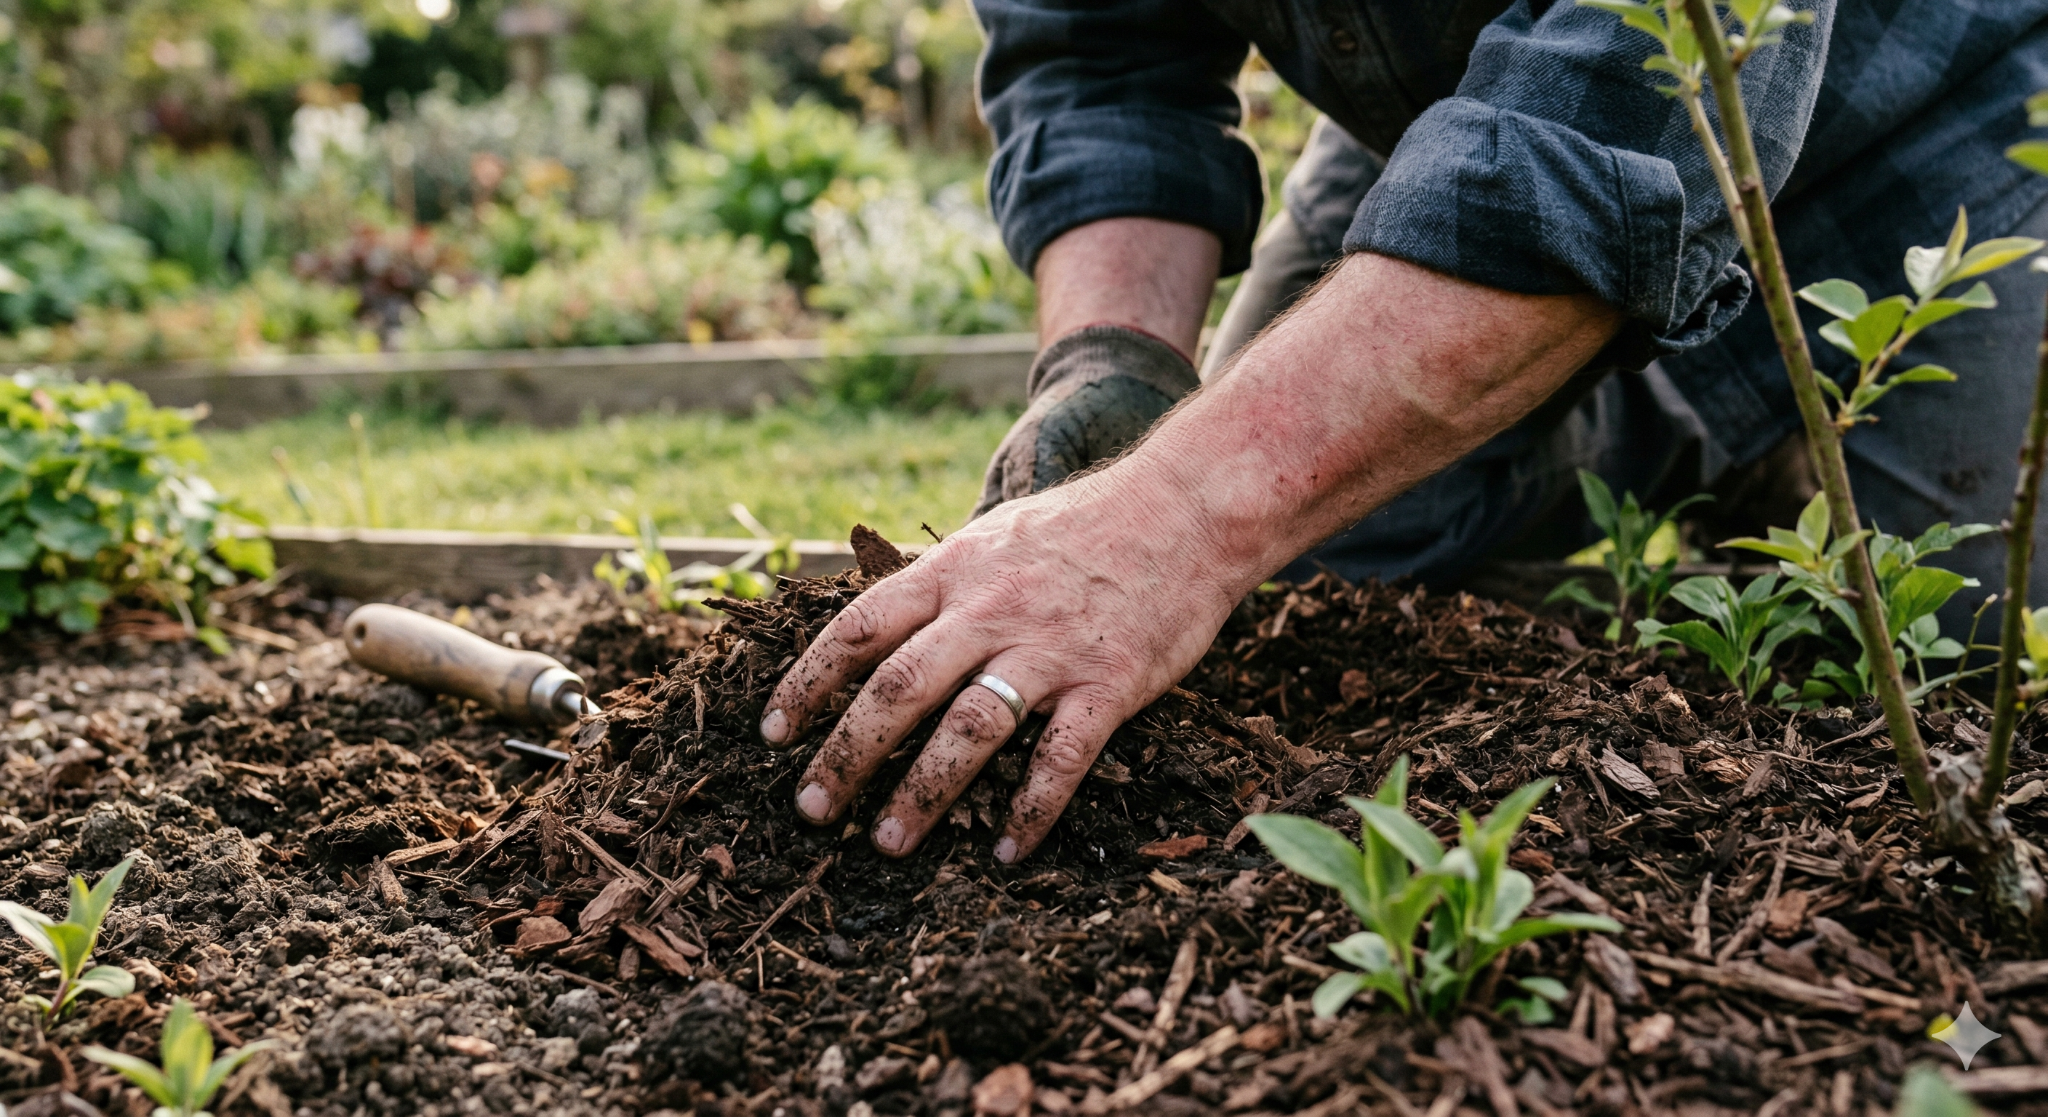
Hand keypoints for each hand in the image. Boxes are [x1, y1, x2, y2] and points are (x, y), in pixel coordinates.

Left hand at [762, 251, 1622, 863]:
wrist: (1188, 507)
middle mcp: (990, 610)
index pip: (859, 629)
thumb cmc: (1089, 525)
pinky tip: (1006, 853)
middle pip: (897, 689)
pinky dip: (1029, 812)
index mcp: (955, 572)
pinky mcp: (1108, 683)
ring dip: (921, 794)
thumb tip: (880, 626)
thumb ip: (941, 582)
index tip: (774, 733)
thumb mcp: (997, 533)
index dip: (808, 683)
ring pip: (966, 730)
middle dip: (845, 755)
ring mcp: (1050, 648)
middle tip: (810, 808)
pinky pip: (1059, 759)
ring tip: (887, 844)